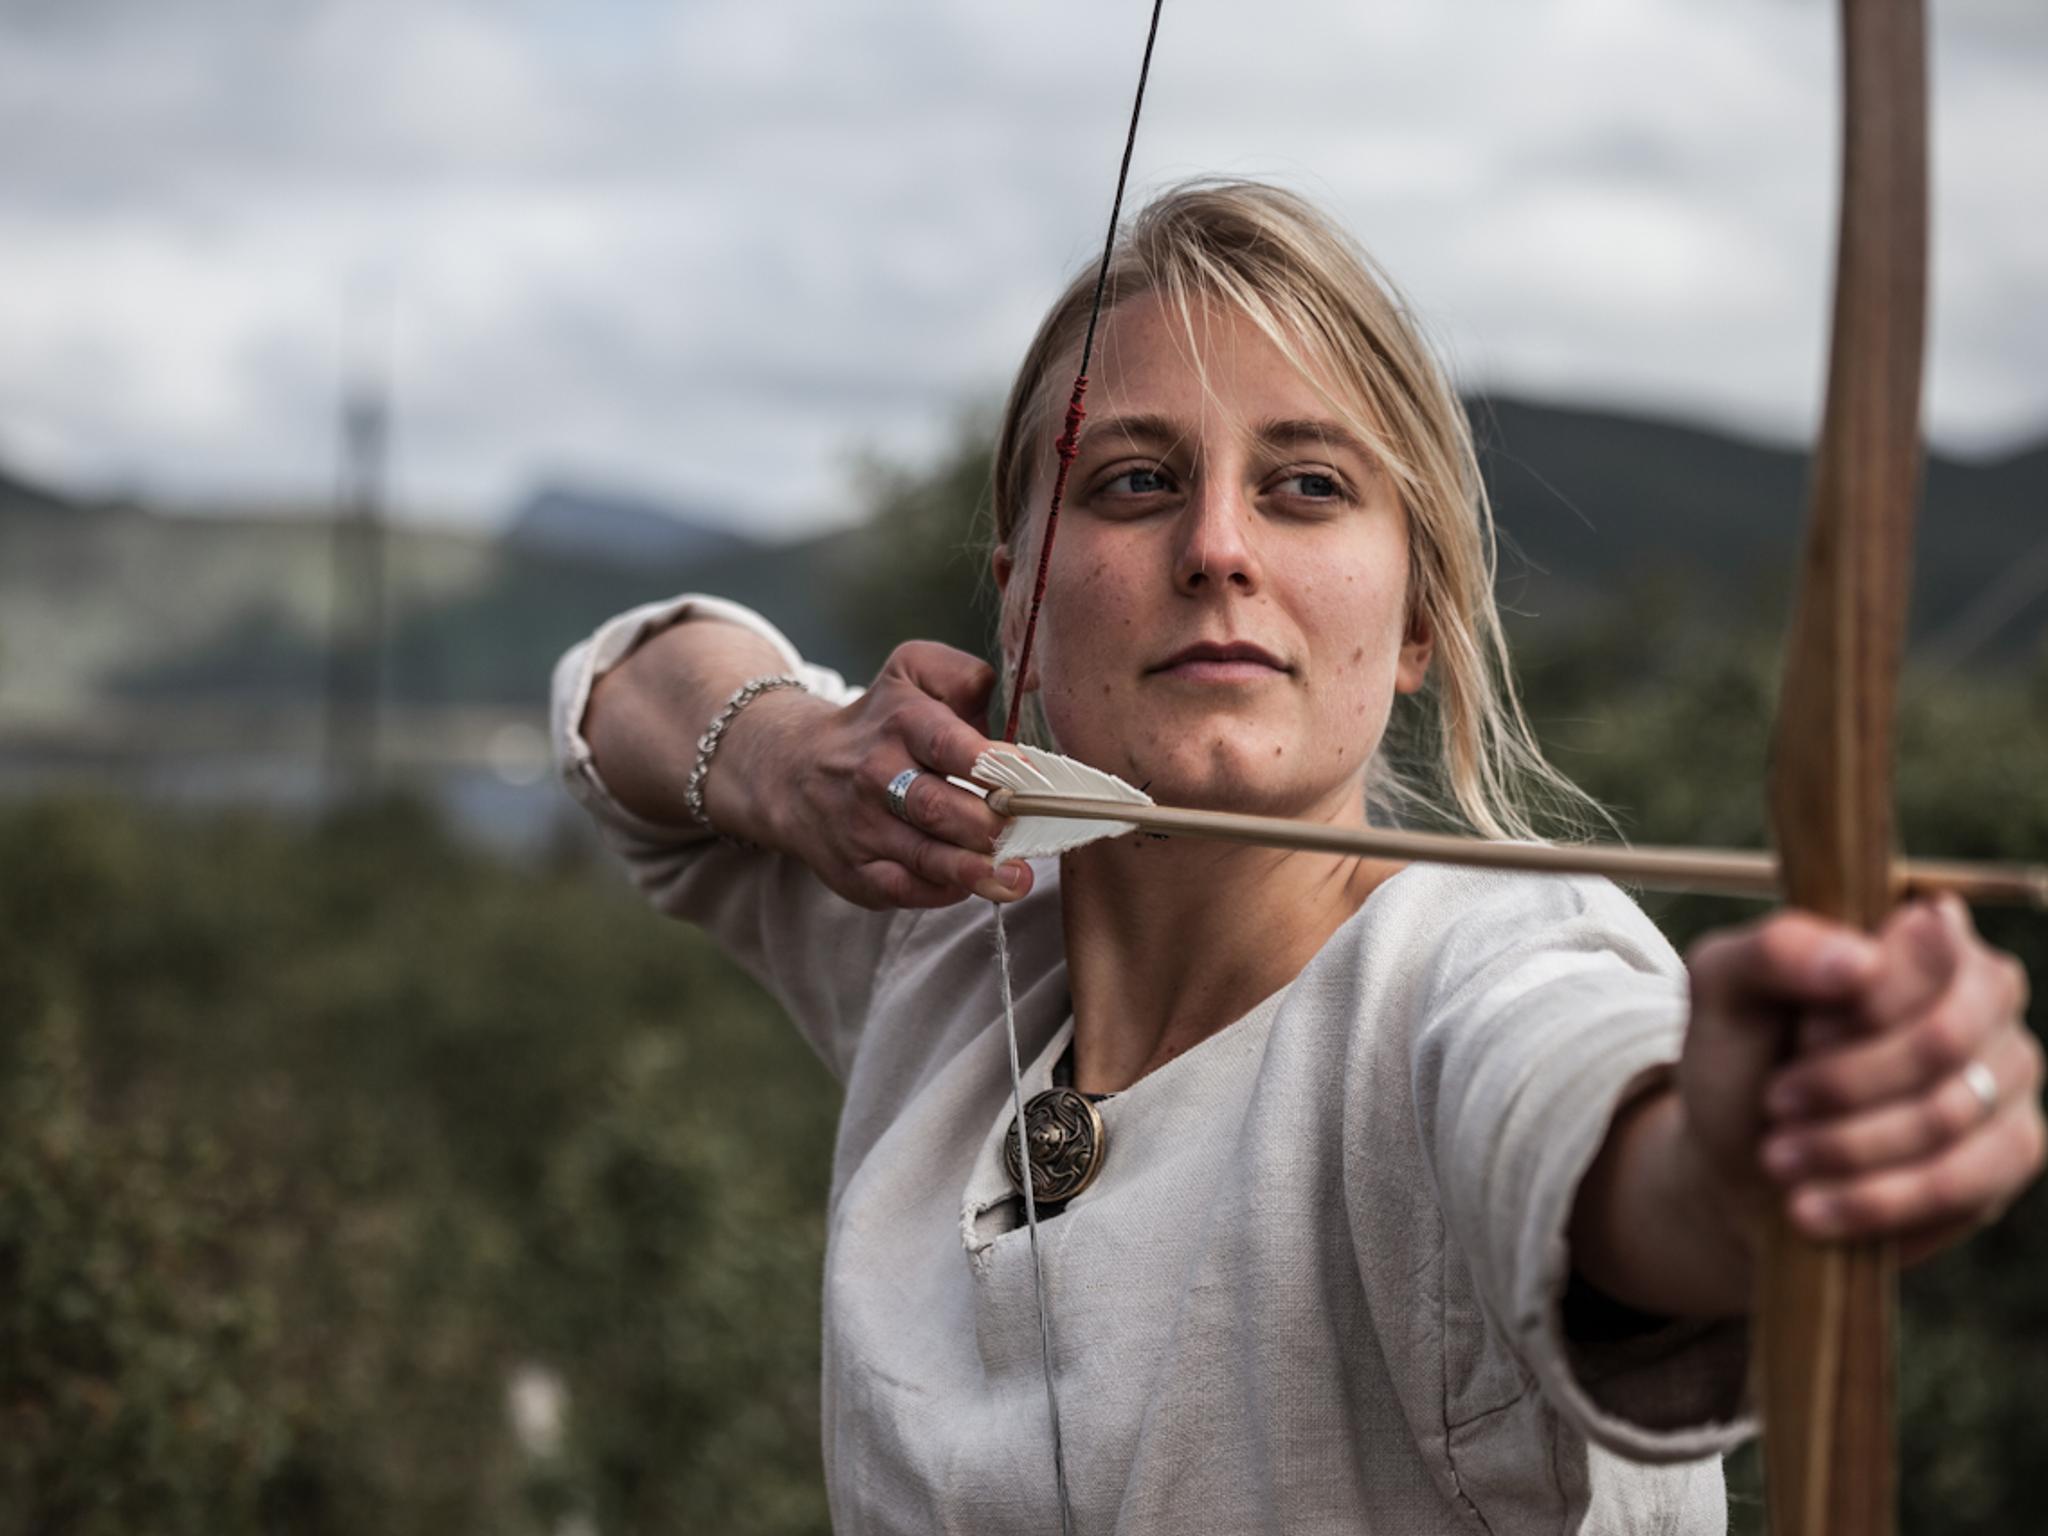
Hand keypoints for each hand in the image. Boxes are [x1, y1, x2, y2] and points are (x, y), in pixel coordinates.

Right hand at [723, 641, 1033, 910]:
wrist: (794, 770)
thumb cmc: (880, 722)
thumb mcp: (912, 672)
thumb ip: (964, 675)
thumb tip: (1021, 694)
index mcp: (900, 721)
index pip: (945, 742)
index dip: (991, 763)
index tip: (1030, 778)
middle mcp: (876, 775)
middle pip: (936, 806)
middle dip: (986, 824)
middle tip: (1028, 831)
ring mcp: (863, 828)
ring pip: (923, 856)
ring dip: (974, 870)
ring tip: (1016, 878)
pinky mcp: (857, 872)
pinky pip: (903, 890)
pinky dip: (941, 891)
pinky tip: (972, 886)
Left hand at [1680, 897, 2042, 1265]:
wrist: (1744, 1161)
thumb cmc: (1742, 1058)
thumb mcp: (1723, 989)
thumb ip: (1774, 950)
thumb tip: (1861, 960)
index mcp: (1921, 930)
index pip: (1927, 948)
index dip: (1857, 1006)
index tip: (1796, 1034)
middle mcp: (1984, 990)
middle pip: (1944, 1037)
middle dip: (1845, 1081)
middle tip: (1776, 1102)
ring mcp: (2009, 1069)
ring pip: (1949, 1113)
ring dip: (1847, 1144)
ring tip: (1779, 1159)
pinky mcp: (2011, 1148)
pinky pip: (1964, 1180)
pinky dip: (1876, 1199)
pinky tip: (1813, 1207)